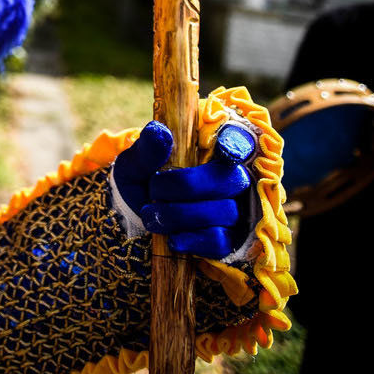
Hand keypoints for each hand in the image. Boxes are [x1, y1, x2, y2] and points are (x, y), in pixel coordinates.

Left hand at [111, 120, 257, 259]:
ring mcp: (233, 209)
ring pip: (225, 211)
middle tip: (154, 191)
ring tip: (151, 215)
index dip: (237, 143)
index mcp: (209, 150)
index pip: (239, 139)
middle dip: (186, 186)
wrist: (134, 218)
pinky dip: (193, 239)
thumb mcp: (135, 163)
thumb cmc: (141, 182)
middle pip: (230, 179)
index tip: (226, 149)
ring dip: (180, 214)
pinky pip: (221, 241)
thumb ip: (147, 149)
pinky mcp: (228, 239)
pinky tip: (172, 239)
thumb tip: (160, 132)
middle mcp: (229, 177)